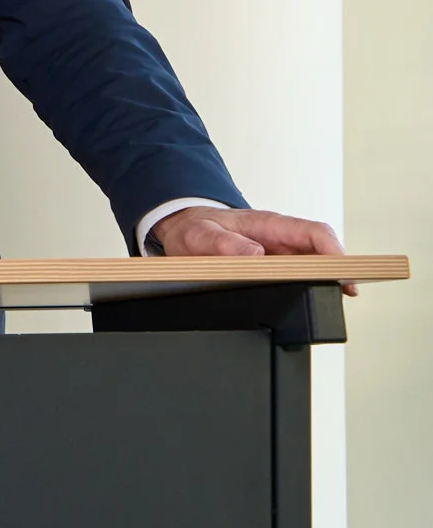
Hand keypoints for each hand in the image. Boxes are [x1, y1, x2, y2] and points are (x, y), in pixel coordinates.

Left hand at [154, 206, 355, 294]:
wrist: (183, 228)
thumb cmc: (194, 228)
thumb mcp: (199, 235)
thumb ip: (222, 243)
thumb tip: (254, 254)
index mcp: (268, 224)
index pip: (314, 233)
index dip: (335, 253)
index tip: (344, 276)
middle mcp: (280, 237)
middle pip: (322, 251)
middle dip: (337, 272)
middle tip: (343, 296)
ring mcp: (280, 252)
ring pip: (314, 265)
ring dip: (324, 282)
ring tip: (328, 303)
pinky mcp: (275, 265)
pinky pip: (299, 274)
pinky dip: (307, 286)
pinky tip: (308, 302)